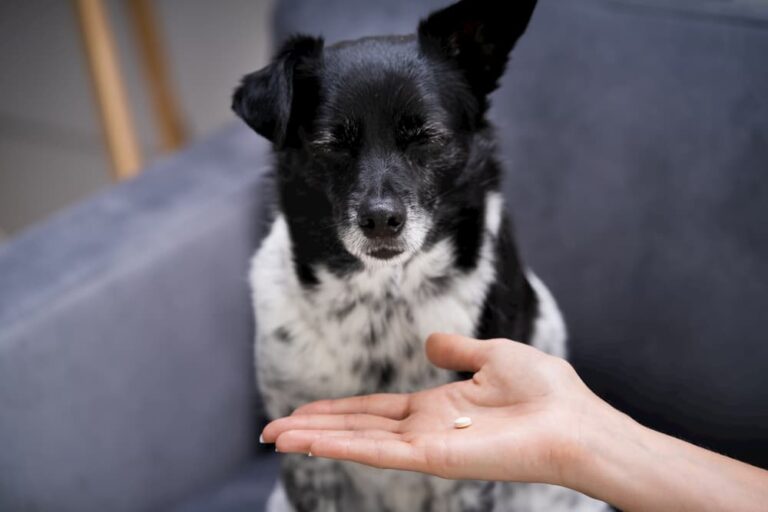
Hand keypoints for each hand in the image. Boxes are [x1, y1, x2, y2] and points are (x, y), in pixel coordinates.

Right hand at [261, 332, 609, 484]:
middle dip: (314, 428)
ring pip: (359, 442)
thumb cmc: (546, 391)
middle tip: (271, 430)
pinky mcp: (435, 457)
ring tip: (275, 437)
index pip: (373, 410)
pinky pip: (381, 451)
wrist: (576, 421)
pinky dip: (343, 446)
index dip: (337, 411)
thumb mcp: (493, 356)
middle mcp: (424, 429)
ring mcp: (427, 446)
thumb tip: (430, 342)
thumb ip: (457, 351)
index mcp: (436, 406)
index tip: (302, 412)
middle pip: (357, 427)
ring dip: (317, 438)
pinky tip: (311, 441)